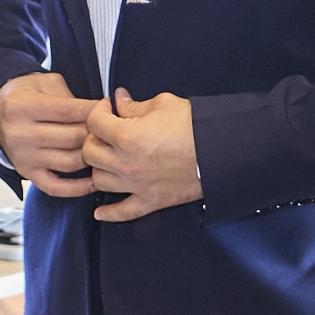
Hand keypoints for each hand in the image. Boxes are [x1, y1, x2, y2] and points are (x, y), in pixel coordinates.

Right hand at [0, 71, 100, 198]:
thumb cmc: (26, 95)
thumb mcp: (45, 83)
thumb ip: (70, 97)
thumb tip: (100, 112)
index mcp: (21, 107)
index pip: (68, 111)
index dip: (94, 110)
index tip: (108, 106)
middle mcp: (19, 134)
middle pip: (72, 138)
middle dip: (96, 132)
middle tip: (108, 127)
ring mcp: (23, 157)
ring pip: (70, 162)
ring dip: (92, 156)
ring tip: (103, 147)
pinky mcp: (26, 173)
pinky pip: (55, 187)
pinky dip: (77, 188)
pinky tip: (92, 181)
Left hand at [82, 87, 200, 220]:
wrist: (224, 152)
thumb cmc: (197, 126)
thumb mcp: (164, 104)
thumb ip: (135, 105)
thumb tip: (119, 101)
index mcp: (127, 137)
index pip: (94, 123)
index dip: (98, 111)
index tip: (107, 108)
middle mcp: (126, 163)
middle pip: (90, 153)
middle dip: (94, 138)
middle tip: (107, 131)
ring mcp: (137, 185)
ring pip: (99, 180)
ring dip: (100, 168)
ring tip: (109, 159)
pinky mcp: (151, 201)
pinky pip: (123, 212)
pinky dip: (110, 213)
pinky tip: (100, 212)